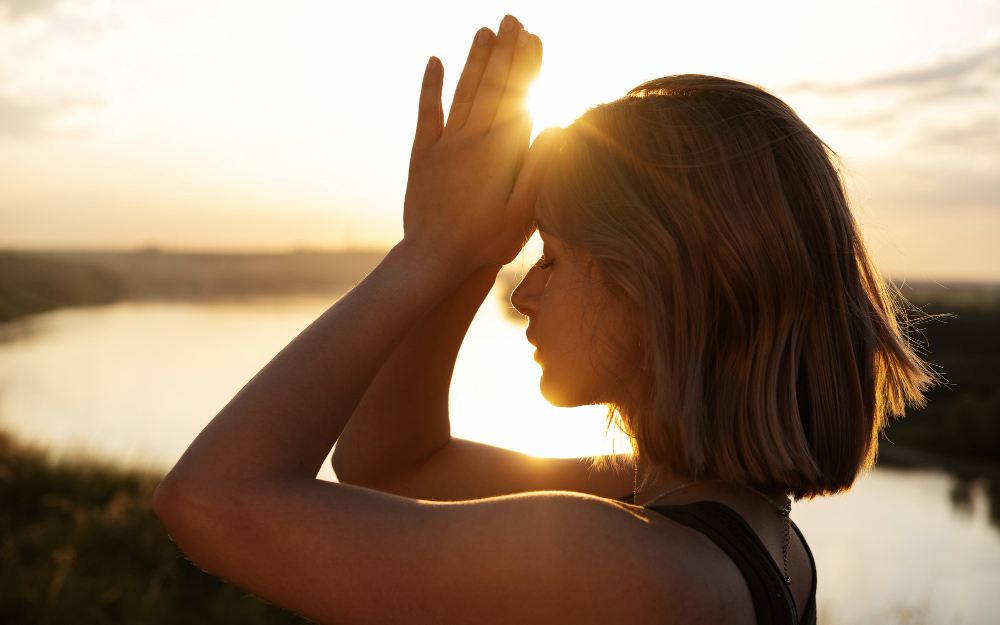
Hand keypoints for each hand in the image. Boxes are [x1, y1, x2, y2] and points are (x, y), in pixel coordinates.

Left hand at [401, 15, 544, 275]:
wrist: (435, 260)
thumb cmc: (486, 242)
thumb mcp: (524, 212)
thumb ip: (539, 168)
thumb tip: (555, 126)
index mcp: (500, 151)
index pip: (518, 96)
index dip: (527, 64)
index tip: (534, 36)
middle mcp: (471, 140)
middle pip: (492, 86)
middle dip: (504, 50)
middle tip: (512, 18)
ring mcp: (445, 145)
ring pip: (463, 92)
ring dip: (475, 59)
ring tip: (484, 31)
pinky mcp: (423, 156)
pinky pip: (428, 113)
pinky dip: (431, 86)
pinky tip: (434, 60)